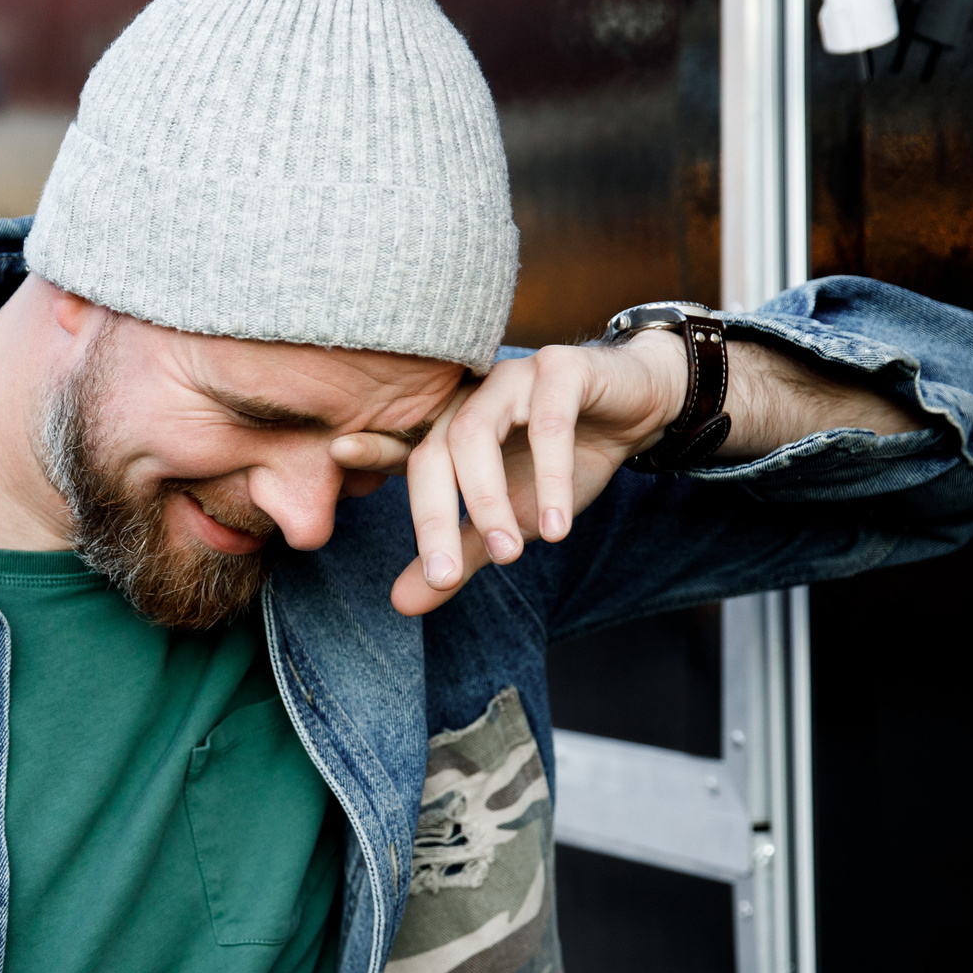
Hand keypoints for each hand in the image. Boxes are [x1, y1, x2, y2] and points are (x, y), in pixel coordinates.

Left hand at [328, 332, 689, 615]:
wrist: (634, 414)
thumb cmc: (563, 461)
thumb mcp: (510, 518)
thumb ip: (459, 554)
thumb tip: (401, 604)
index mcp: (451, 429)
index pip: (403, 448)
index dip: (372, 450)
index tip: (338, 452)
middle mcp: (472, 400)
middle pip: (434, 453)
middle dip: (435, 517)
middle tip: (444, 573)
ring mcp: (512, 378)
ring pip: (478, 434)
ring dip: (488, 499)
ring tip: (509, 553)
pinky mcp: (562, 368)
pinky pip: (548, 421)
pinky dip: (549, 476)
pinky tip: (555, 526)